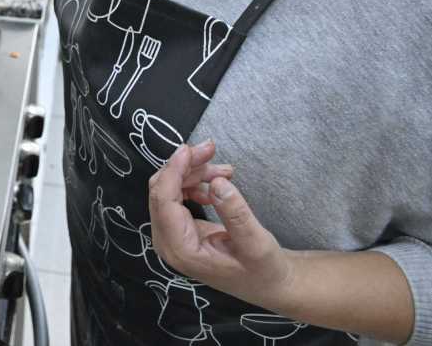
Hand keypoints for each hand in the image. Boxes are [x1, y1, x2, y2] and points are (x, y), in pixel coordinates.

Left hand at [148, 141, 295, 310]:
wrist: (269, 283)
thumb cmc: (264, 270)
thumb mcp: (257, 244)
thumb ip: (236, 215)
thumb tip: (216, 184)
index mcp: (181, 249)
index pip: (163, 200)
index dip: (173, 170)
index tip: (189, 148)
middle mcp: (168, 242)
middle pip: (162, 191)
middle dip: (185, 166)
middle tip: (212, 149)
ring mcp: (171, 235)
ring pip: (170, 189)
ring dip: (193, 172)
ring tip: (226, 170)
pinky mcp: (179, 228)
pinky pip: (177, 196)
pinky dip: (196, 182)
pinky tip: (218, 182)